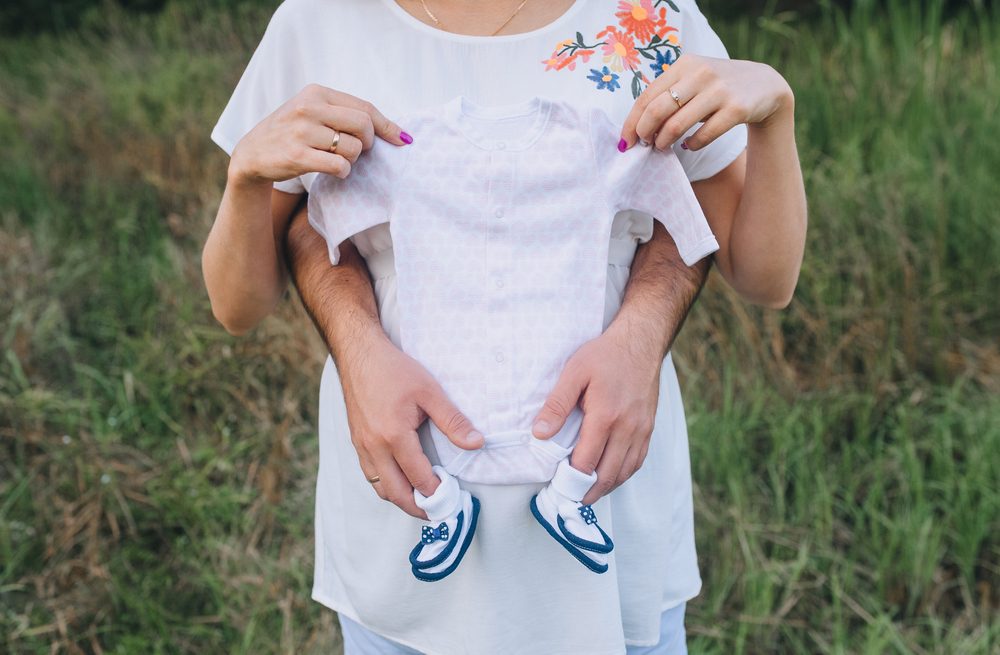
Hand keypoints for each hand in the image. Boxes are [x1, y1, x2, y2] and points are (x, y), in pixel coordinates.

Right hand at [229, 84, 409, 183]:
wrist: (252, 153)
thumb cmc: (292, 133)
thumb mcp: (313, 112)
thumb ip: (345, 114)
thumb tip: (396, 132)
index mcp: (316, 93)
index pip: (364, 107)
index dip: (387, 125)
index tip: (403, 139)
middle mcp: (308, 108)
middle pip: (363, 126)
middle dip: (367, 143)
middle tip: (355, 150)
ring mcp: (301, 131)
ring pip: (352, 148)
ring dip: (352, 159)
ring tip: (335, 159)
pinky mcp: (297, 156)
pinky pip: (340, 166)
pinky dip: (343, 172)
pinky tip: (332, 170)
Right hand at [338, 327, 484, 519]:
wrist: (359, 354)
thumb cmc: (395, 370)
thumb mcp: (430, 392)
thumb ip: (453, 421)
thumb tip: (476, 443)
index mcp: (393, 436)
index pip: (418, 477)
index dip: (436, 493)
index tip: (453, 499)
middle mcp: (373, 446)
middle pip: (395, 493)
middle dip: (418, 508)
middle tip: (439, 511)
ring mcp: (361, 446)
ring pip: (380, 487)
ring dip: (401, 498)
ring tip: (423, 499)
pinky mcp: (356, 441)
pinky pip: (370, 474)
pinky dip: (387, 484)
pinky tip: (402, 479)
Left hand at [531, 320, 661, 505]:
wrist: (641, 341)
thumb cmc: (605, 354)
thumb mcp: (574, 372)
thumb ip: (556, 405)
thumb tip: (538, 434)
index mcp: (606, 416)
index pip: (586, 462)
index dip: (570, 481)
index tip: (555, 490)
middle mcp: (627, 428)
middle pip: (607, 474)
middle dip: (587, 493)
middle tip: (568, 501)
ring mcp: (642, 430)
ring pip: (625, 472)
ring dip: (606, 488)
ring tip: (586, 495)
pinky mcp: (649, 428)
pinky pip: (637, 461)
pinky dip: (622, 475)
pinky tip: (608, 477)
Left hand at [620, 53, 792, 151]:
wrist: (765, 86)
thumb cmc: (718, 87)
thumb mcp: (693, 80)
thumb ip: (668, 95)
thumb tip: (637, 126)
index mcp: (685, 65)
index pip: (647, 96)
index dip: (632, 122)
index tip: (625, 141)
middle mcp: (701, 73)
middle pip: (657, 110)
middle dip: (645, 133)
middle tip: (645, 144)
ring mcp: (719, 91)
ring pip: (677, 125)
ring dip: (664, 142)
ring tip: (663, 147)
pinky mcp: (736, 109)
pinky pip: (703, 136)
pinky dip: (691, 145)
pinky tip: (689, 145)